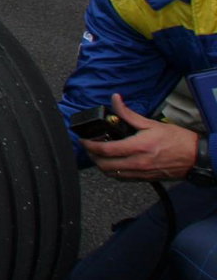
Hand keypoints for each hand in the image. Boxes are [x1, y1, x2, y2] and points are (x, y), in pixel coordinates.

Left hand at [85, 94, 199, 181]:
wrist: (195, 156)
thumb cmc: (177, 140)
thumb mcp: (151, 123)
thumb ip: (128, 114)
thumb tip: (115, 100)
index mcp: (138, 147)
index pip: (105, 150)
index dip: (89, 145)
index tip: (84, 140)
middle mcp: (137, 162)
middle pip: (104, 165)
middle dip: (92, 156)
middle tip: (89, 147)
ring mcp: (141, 173)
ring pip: (112, 174)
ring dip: (101, 165)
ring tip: (99, 155)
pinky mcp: (145, 178)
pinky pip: (123, 178)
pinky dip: (113, 172)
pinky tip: (113, 163)